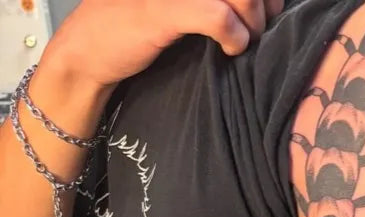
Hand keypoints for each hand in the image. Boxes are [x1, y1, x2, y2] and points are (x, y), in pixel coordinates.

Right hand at [46, 0, 284, 88]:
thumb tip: (265, 6)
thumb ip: (212, 2)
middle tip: (259, 31)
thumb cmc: (134, 28)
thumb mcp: (178, 7)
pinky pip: (218, 16)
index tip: (268, 11)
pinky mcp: (162, 10)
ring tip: (246, 41)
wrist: (88, 54)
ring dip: (253, 21)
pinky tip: (233, 49)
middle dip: (264, 5)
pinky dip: (235, 36)